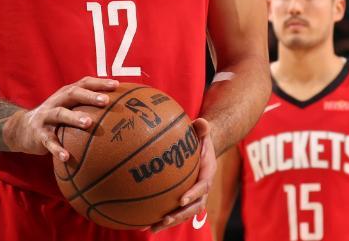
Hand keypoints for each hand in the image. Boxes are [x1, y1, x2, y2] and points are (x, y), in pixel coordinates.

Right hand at [3, 76, 118, 159]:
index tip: (116, 85)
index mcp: (66, 94)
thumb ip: (86, 108)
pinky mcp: (39, 134)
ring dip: (74, 117)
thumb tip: (117, 112)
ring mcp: (46, 117)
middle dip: (89, 96)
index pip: (84, 83)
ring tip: (88, 123)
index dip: (99, 83)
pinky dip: (57, 149)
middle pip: (72, 94)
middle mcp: (56, 101)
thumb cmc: (55, 120)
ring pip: (60, 114)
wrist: (22, 129)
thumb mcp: (68, 109)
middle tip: (106, 101)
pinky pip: (49, 142)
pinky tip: (66, 157)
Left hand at [150, 117, 215, 233]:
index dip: (193, 195)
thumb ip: (202, 128)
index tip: (181, 199)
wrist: (202, 149)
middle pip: (193, 207)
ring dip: (169, 222)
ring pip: (183, 214)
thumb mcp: (202, 132)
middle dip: (180, 215)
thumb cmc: (199, 139)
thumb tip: (201, 122)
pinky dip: (159, 218)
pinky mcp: (182, 199)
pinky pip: (172, 210)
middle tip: (165, 219)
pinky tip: (141, 224)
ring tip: (151, 228)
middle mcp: (201, 189)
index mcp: (207, 174)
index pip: (202, 187)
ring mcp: (192, 196)